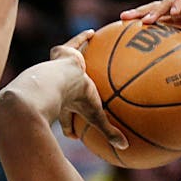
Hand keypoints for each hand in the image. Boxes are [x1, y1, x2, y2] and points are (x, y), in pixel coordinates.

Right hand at [50, 32, 127, 149]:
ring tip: (82, 58)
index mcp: (64, 105)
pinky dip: (84, 38)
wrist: (54, 82)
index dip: (70, 127)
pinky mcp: (62, 52)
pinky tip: (93, 32)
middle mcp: (59, 87)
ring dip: (76, 62)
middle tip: (78, 92)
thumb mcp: (95, 116)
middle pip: (65, 91)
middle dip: (70, 93)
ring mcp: (58, 69)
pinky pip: (76, 43)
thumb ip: (109, 132)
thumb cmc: (74, 101)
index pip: (66, 120)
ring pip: (68, 65)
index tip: (74, 135)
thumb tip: (126, 148)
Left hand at [123, 0, 180, 47]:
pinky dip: (177, 3)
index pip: (158, 21)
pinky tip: (171, 13)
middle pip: (155, 9)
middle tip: (121, 19)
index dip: (143, 24)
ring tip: (145, 21)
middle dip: (139, 13)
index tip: (126, 33)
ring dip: (155, 10)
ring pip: (166, 2)